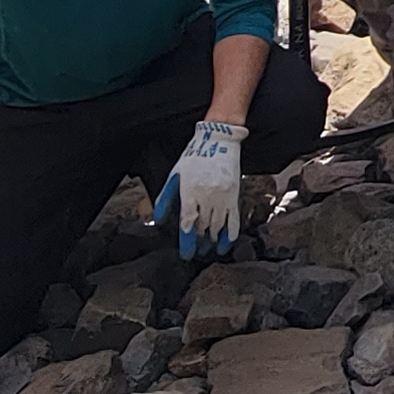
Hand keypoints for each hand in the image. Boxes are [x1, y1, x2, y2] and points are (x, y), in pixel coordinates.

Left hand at [152, 120, 247, 257]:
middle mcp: (207, 196)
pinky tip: (225, 244)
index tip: (187, 254)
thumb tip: (159, 220)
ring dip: (212, 241)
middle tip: (196, 251)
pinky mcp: (235, 196)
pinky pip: (234, 221)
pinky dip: (230, 236)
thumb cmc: (195, 156)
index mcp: (190, 191)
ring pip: (218, 227)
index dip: (187, 242)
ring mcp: (223, 197)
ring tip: (207, 249)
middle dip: (199, 243)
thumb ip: (166, 198)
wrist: (219, 139)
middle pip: (203, 228)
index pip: (188, 223)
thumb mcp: (175, 174)